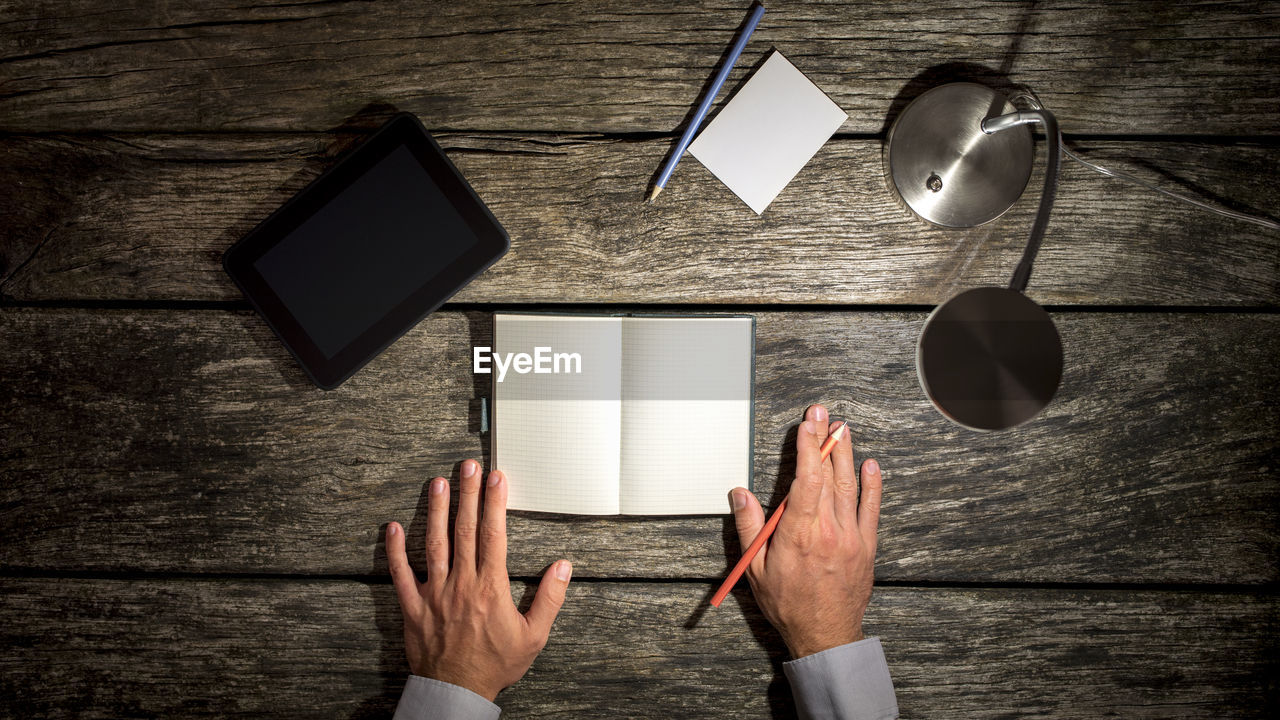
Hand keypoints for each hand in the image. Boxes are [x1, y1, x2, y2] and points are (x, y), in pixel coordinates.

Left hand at [386, 459, 571, 700]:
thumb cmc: (495, 665)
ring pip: (435, 544)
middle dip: (468, 495)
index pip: (494, 535)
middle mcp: (462, 584)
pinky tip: (393, 528)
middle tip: (469, 467)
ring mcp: (435, 593)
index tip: (497, 479)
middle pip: (465, 530)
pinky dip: (395, 551)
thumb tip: (562, 567)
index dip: (495, 503)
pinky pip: (401, 574)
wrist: (457, 692)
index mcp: (491, 588)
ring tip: (438, 483)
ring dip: (437, 511)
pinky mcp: (413, 607)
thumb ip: (549, 599)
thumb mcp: (533, 636)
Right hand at [730, 404, 882, 657]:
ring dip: (846, 455)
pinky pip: (871, 508)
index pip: (806, 479)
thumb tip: (740, 494)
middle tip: (823, 414)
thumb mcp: (755, 568)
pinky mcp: (866, 546)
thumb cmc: (788, 604)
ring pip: (849, 486)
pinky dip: (872, 485)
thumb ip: (749, 527)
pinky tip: (870, 466)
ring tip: (842, 429)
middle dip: (825, 440)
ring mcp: (851, 537)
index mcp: (799, 534)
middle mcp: (829, 531)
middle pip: (828, 475)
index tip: (806, 426)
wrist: (825, 634)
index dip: (807, 448)